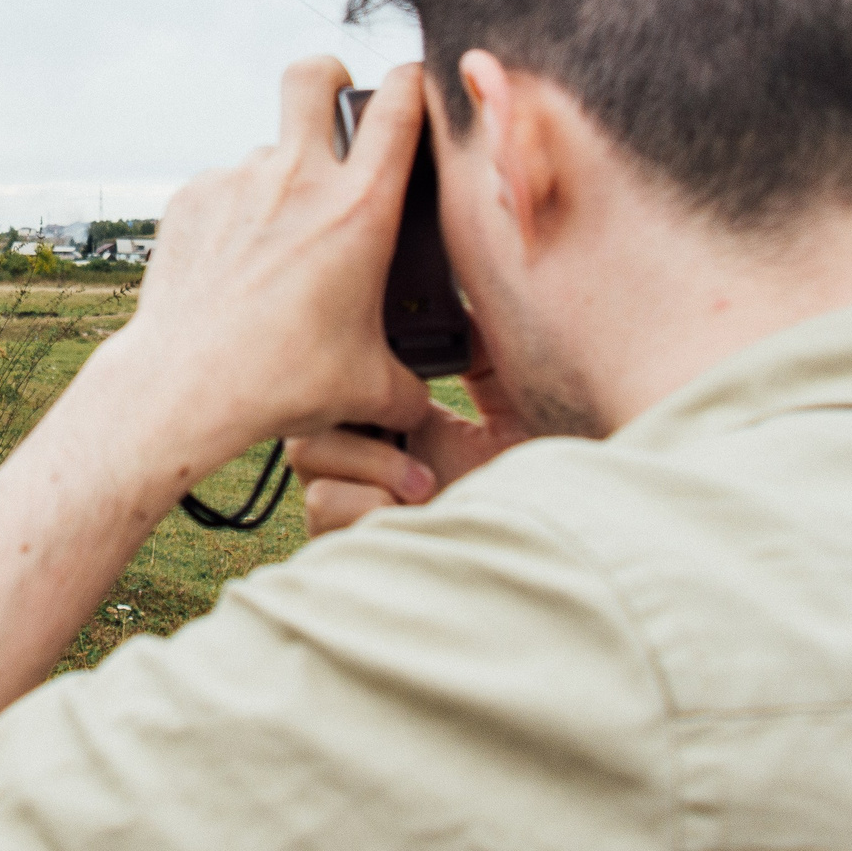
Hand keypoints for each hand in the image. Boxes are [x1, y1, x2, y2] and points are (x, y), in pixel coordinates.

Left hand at [92, 59, 431, 485]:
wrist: (186, 384)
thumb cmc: (281, 380)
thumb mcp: (370, 387)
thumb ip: (411, 385)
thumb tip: (425, 399)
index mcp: (359, 207)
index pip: (400, 106)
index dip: (415, 81)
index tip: (418, 85)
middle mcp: (297, 178)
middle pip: (314, 75)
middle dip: (330, 75)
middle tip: (336, 106)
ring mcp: (238, 181)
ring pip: (269, 150)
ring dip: (281, 178)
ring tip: (276, 247)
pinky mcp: (192, 197)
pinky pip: (225, 186)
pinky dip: (236, 213)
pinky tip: (233, 263)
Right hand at [288, 329, 532, 534]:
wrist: (546, 546)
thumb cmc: (536, 485)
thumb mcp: (510, 400)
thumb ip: (477, 351)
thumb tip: (449, 305)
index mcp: (399, 420)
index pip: (343, 377)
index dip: (352, 363)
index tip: (389, 363)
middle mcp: (366, 457)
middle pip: (308, 404)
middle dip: (355, 409)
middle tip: (414, 424)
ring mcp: (350, 500)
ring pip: (305, 450)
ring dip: (370, 460)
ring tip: (424, 483)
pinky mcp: (344, 540)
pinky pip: (320, 500)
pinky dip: (367, 503)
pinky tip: (411, 516)